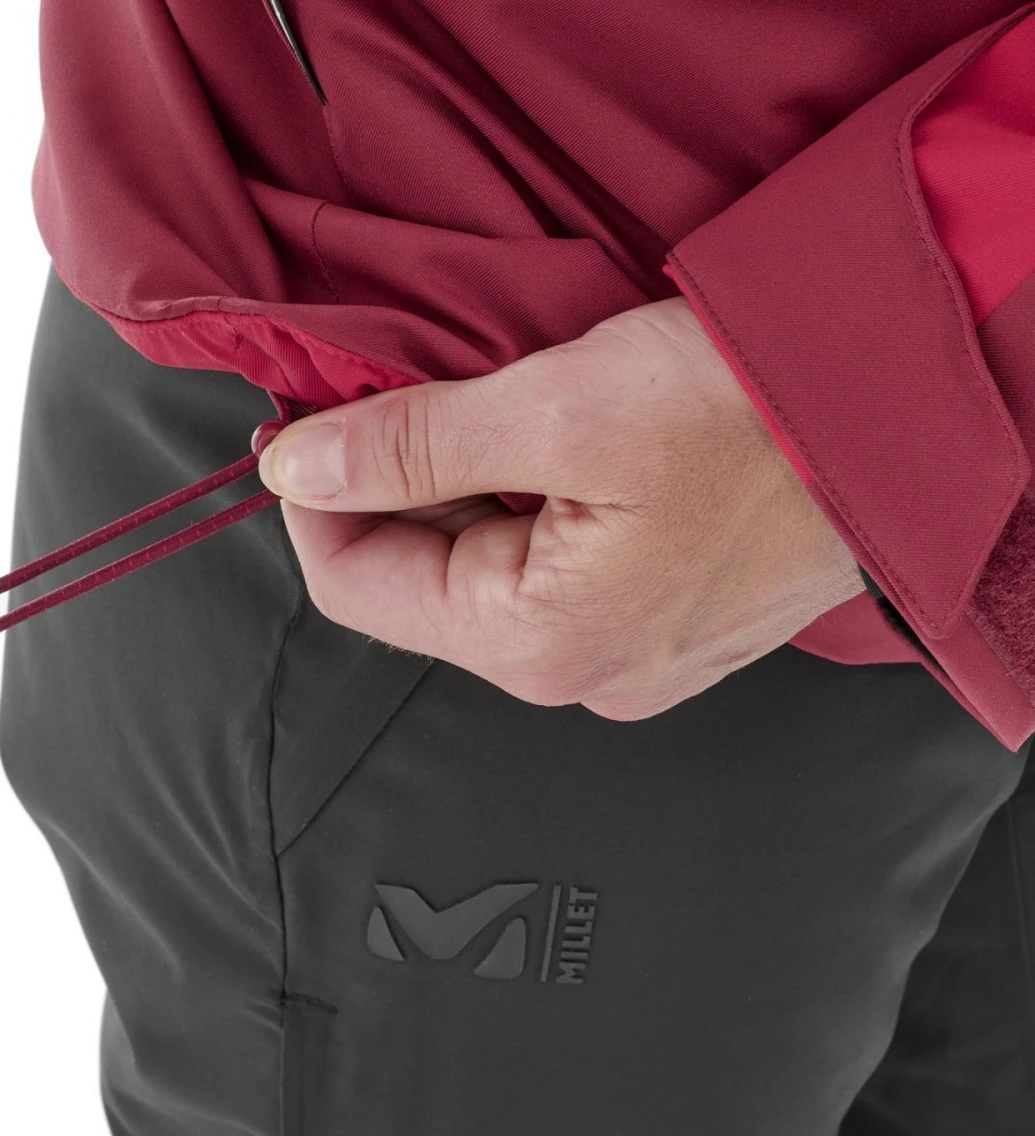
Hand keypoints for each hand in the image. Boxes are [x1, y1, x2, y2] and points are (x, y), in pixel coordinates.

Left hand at [260, 296, 863, 720]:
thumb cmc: (759, 411)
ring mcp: (622, 660)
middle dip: (387, 488)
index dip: (310, 499)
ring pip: (480, 575)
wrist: (905, 412)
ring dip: (454, 490)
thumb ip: (411, 446)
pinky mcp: (655, 626)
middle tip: (387, 391)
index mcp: (539, 646)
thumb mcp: (558, 409)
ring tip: (482, 408)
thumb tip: (298, 468)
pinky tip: (540, 446)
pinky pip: (544, 574)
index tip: (298, 421)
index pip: (355, 589)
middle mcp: (575, 678)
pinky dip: (517, 506)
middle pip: (416, 586)